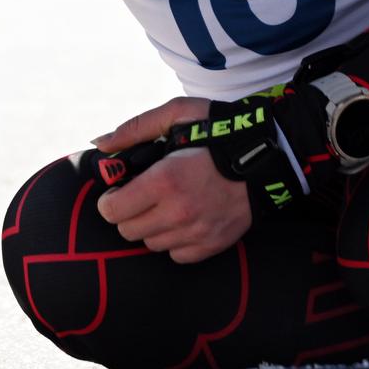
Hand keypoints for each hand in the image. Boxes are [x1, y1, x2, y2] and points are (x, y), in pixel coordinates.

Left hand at [92, 97, 251, 263]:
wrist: (267, 154)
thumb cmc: (219, 130)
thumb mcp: (177, 114)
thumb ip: (135, 129)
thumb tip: (100, 143)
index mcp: (164, 181)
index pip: (113, 210)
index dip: (110, 199)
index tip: (120, 189)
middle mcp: (178, 212)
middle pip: (128, 231)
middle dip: (128, 212)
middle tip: (142, 195)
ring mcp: (196, 232)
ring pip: (151, 244)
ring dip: (151, 226)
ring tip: (165, 204)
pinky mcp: (212, 244)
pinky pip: (177, 255)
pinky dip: (174, 240)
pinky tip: (183, 218)